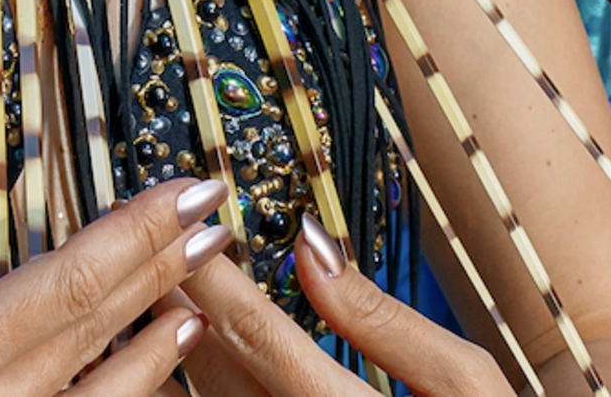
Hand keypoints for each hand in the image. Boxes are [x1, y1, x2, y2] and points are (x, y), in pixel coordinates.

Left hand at [180, 222, 510, 396]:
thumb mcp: (462, 381)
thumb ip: (382, 318)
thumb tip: (311, 246)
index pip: (258, 334)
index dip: (212, 277)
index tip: (183, 229)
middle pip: (216, 370)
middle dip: (179, 305)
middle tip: (148, 250)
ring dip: (181, 347)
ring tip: (160, 294)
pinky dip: (206, 386)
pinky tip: (194, 359)